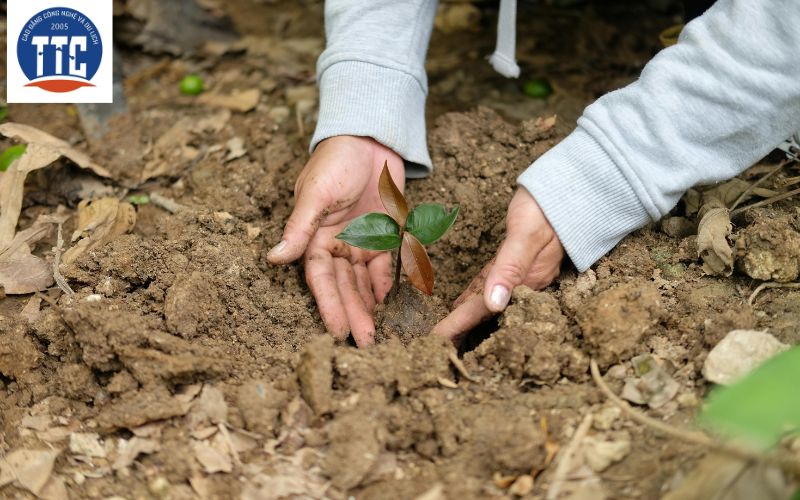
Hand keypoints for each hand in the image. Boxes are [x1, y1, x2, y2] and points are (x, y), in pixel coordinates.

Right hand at [266, 136, 404, 346]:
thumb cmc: (336, 161)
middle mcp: (337, 245)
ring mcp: (362, 243)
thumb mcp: (316, 192)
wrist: (370, 138)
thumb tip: (273, 258)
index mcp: (315, 238)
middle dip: (353, 314)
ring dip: (370, 307)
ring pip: (365, 283)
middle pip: (344, 287)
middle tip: (364, 344)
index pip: (320, 279)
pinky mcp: (385, 238)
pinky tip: (392, 305)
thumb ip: (299, 227)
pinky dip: (388, 285)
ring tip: (378, 335)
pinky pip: (387, 268)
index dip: (329, 305)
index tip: (338, 332)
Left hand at [433, 188, 564, 343]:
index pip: (483, 310)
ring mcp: (520, 274)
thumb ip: (510, 268)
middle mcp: (523, 284)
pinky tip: (461, 303)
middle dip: (459, 330)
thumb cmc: (545, 209)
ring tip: (443, 333)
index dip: (458, 326)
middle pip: (483, 313)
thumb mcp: (526, 235)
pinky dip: (473, 296)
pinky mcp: (515, 262)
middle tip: (433, 347)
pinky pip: (489, 285)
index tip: (435, 341)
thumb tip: (494, 304)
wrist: (570, 189)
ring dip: (464, 316)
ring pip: (484, 301)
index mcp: (525, 282)